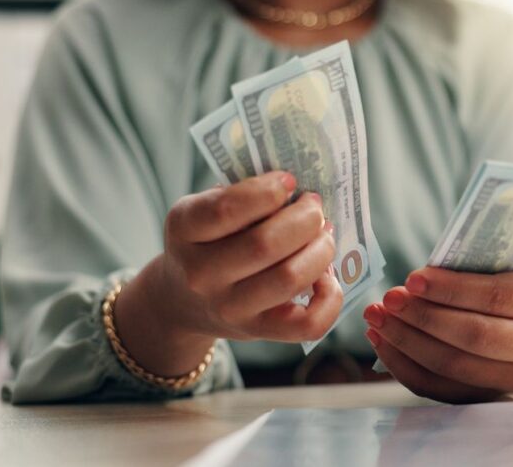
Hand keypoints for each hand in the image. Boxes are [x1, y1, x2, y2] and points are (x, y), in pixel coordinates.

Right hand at [115, 171, 342, 376]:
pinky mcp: (258, 332)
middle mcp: (200, 274)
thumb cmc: (208, 241)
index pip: (226, 209)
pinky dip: (330, 297)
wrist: (183, 300)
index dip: (268, 191)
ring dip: (321, 250)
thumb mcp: (205, 209)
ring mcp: (229, 308)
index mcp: (184, 230)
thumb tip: (301, 191)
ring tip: (324, 236)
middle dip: (305, 218)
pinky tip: (326, 275)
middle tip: (315, 207)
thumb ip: (243, 194)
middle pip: (266, 244)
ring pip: (290, 278)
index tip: (289, 180)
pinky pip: (308, 324)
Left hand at [363, 262, 512, 403]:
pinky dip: (405, 365)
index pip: (497, 297)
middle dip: (424, 317)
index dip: (452, 290)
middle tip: (388, 300)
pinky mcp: (491, 396)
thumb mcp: (504, 257)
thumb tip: (418, 279)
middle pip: (476, 337)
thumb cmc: (507, 274)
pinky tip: (383, 341)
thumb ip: (474, 261)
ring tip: (377, 318)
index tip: (412, 279)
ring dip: (407, 342)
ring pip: (454, 366)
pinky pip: (440, 388)